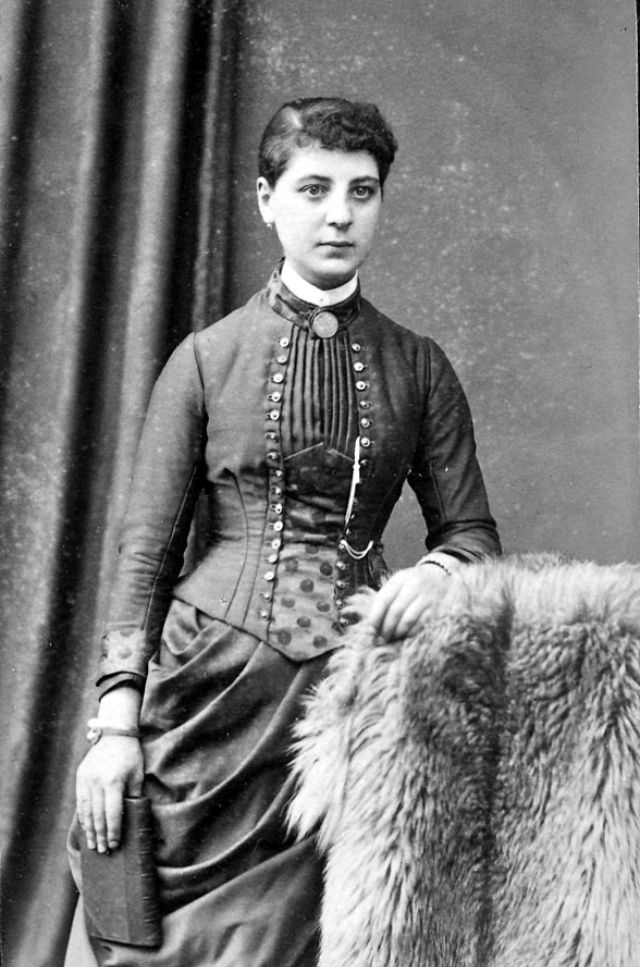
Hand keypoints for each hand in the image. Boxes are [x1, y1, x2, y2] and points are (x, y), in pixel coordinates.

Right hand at [76, 735, 143, 852]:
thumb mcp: (137, 774)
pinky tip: (86, 827)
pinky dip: (83, 816)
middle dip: (100, 835)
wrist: (114, 733)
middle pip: (97, 815)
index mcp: (113, 782)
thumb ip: (133, 796)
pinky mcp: (80, 777)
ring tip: (92, 844)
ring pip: (86, 810)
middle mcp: (97, 782)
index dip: (113, 831)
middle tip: (103, 851)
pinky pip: (80, 801)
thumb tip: (132, 818)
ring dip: (89, 829)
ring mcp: (86, 780)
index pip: (112, 813)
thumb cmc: (131, 755)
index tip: (114, 845)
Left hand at [366, 564, 449, 641]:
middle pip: (396, 611)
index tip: (370, 630)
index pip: (384, 599)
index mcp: (400, 579)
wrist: (439, 577)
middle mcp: (414, 585)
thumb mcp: (398, 584)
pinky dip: (412, 633)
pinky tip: (407, 637)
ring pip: (409, 619)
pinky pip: (422, 624)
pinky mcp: (438, 608)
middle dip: (386, 628)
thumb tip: (372, 626)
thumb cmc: (412, 585)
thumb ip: (386, 600)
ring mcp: (428, 596)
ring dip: (398, 632)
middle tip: (382, 639)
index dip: (375, 617)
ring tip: (393, 638)